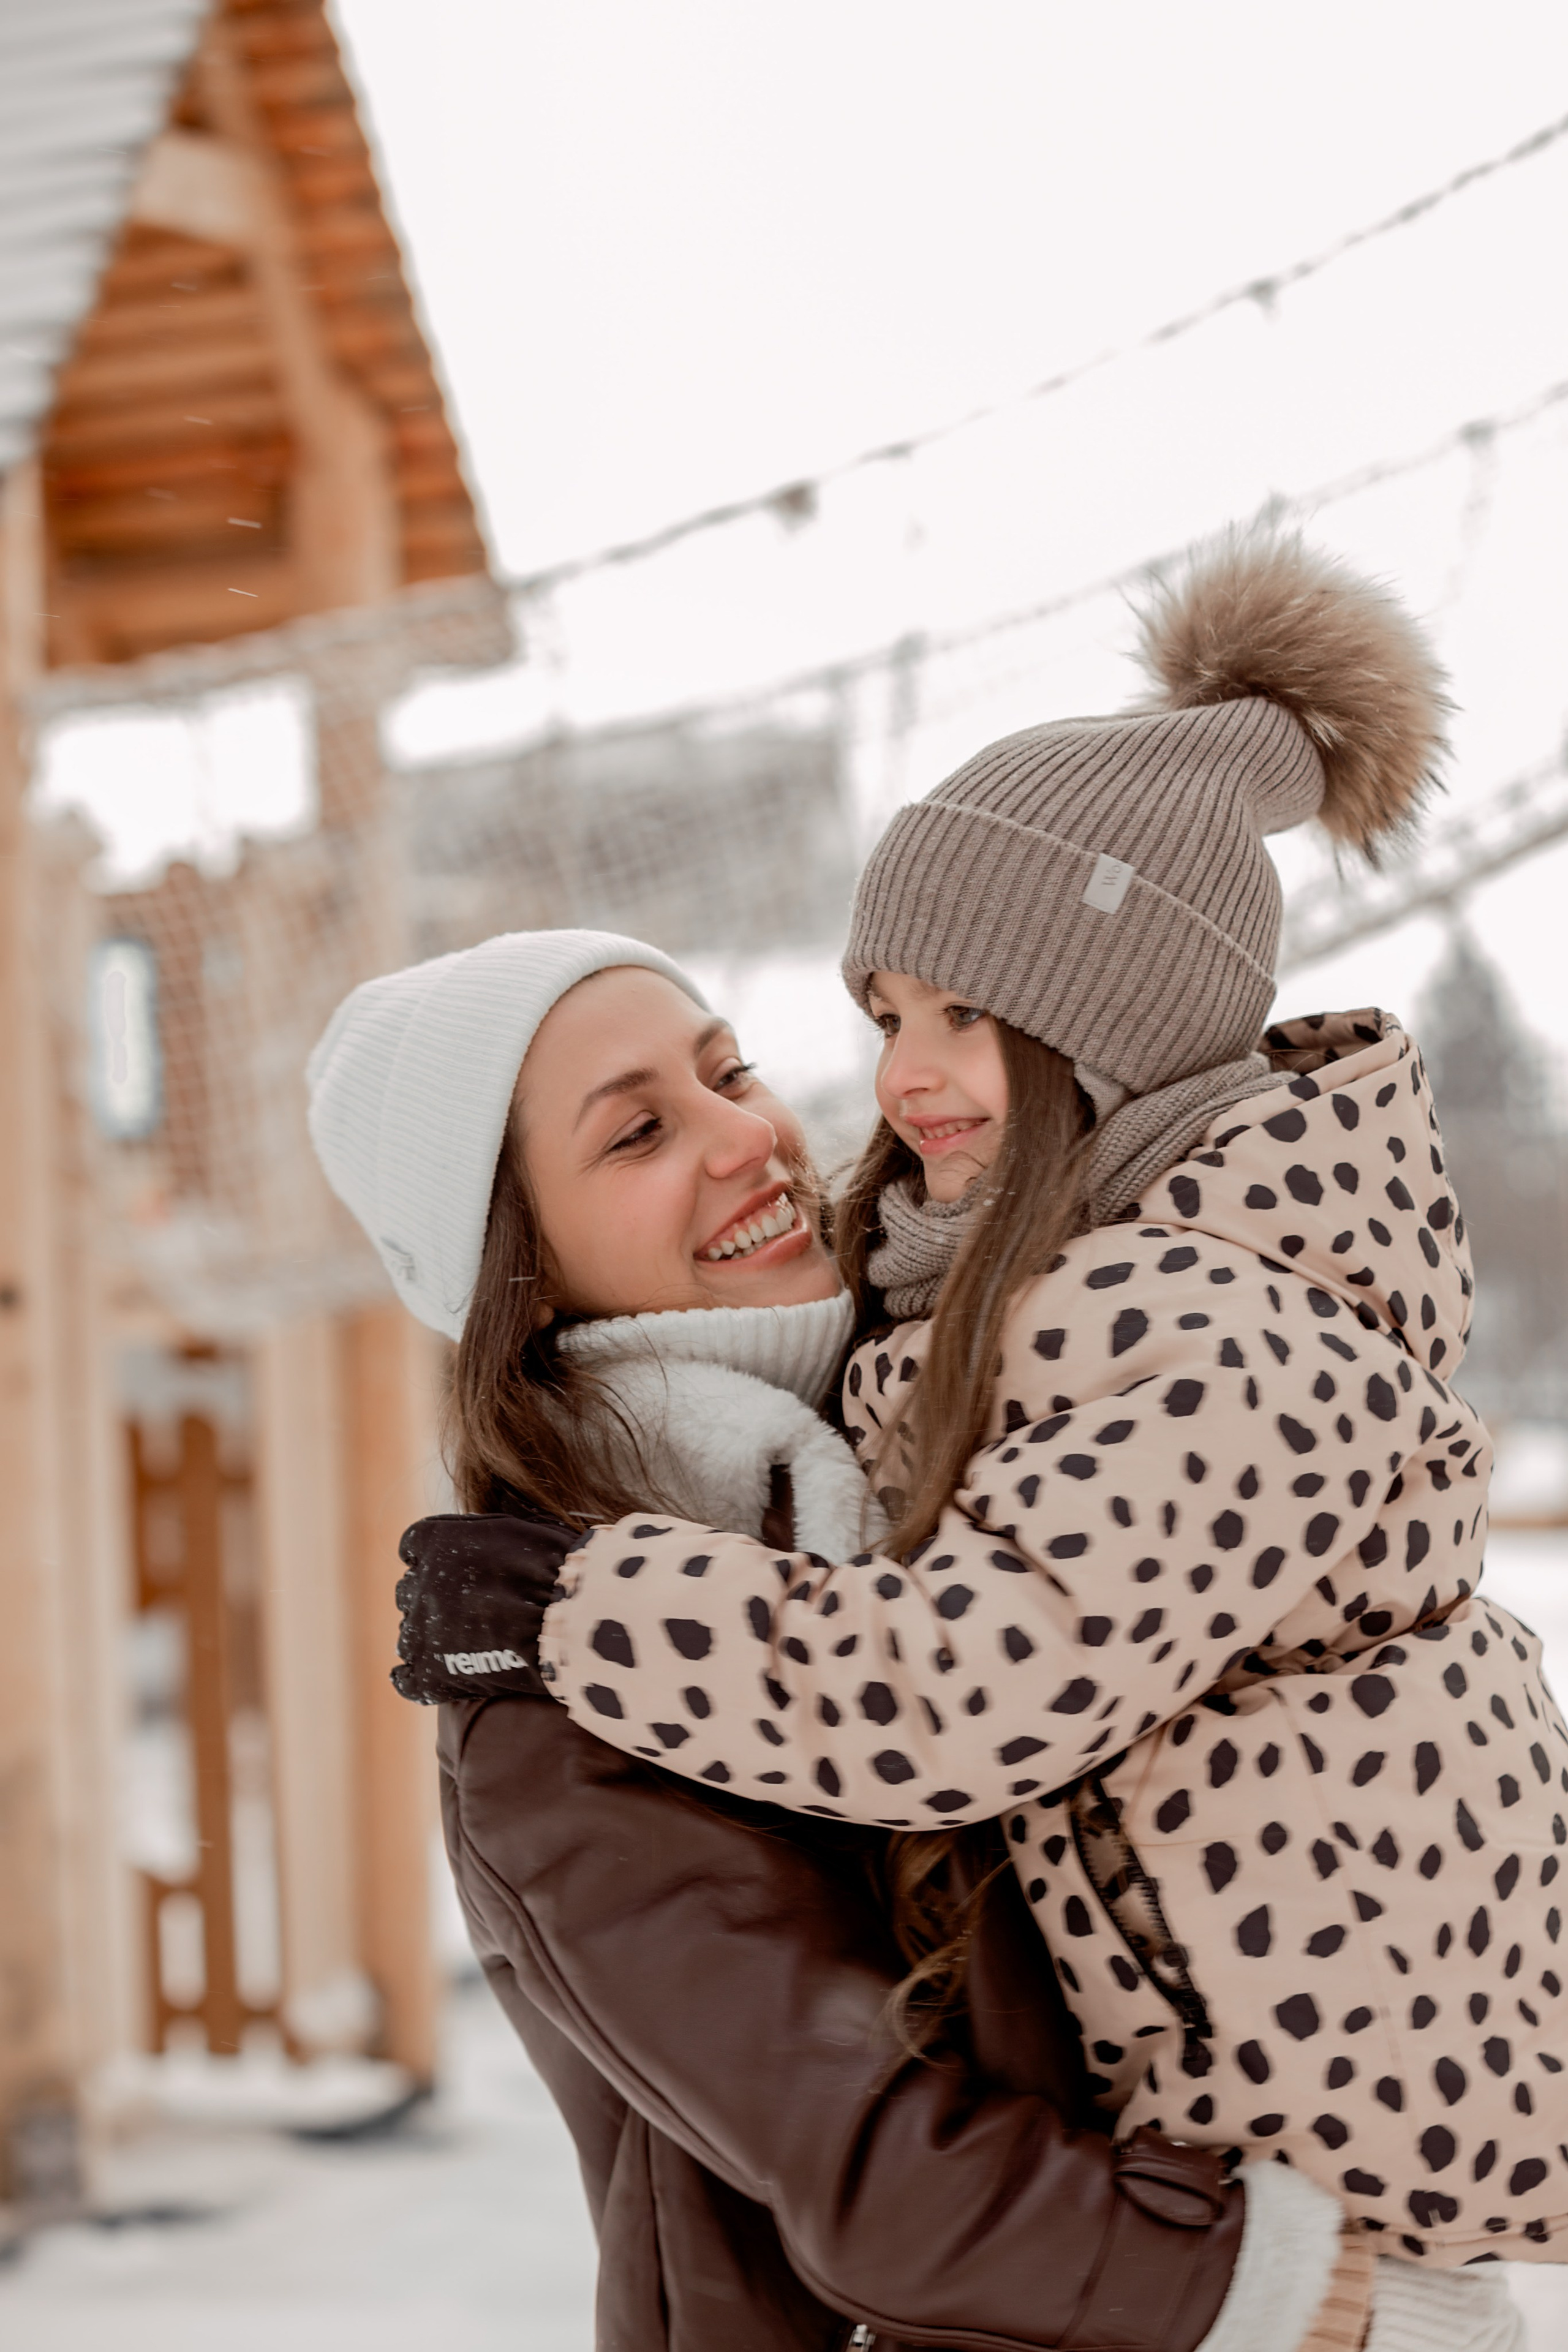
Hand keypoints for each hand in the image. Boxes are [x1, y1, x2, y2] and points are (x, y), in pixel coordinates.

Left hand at [392, 1512, 572, 1704]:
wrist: (566, 1617)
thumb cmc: (556, 1566)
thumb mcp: (520, 1524)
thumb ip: (487, 1531)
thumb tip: (487, 1537)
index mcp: (435, 1541)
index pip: (414, 1548)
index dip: (433, 1558)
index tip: (453, 1567)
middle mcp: (418, 1583)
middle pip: (410, 1591)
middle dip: (432, 1597)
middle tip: (465, 1607)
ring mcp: (421, 1631)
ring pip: (409, 1633)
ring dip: (429, 1635)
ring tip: (460, 1643)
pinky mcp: (431, 1675)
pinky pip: (407, 1680)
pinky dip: (413, 1678)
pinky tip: (426, 1677)